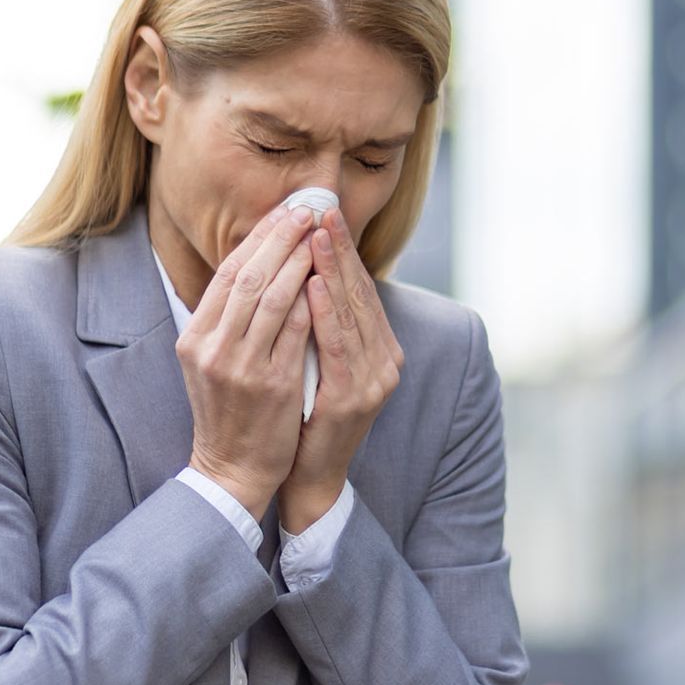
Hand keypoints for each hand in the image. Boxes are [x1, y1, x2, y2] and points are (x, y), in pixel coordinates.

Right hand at [177, 202, 318, 517]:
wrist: (232, 469)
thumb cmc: (228, 411)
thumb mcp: (209, 361)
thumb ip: (225, 319)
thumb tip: (255, 265)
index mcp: (195, 338)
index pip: (227, 274)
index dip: (257, 239)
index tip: (283, 212)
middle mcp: (212, 348)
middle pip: (248, 277)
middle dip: (280, 237)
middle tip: (306, 210)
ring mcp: (240, 367)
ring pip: (272, 298)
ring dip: (299, 260)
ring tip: (320, 234)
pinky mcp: (271, 385)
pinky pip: (295, 331)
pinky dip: (311, 301)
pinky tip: (327, 278)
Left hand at [281, 206, 405, 533]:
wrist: (307, 476)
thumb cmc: (303, 415)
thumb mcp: (315, 359)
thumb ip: (318, 321)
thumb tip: (301, 270)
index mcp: (376, 347)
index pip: (358, 286)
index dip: (342, 248)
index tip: (321, 212)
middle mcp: (383, 359)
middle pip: (360, 291)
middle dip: (339, 247)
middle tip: (321, 208)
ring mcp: (373, 379)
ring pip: (352, 312)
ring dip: (333, 269)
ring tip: (317, 234)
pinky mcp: (354, 398)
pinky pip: (339, 346)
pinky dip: (327, 312)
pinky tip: (314, 284)